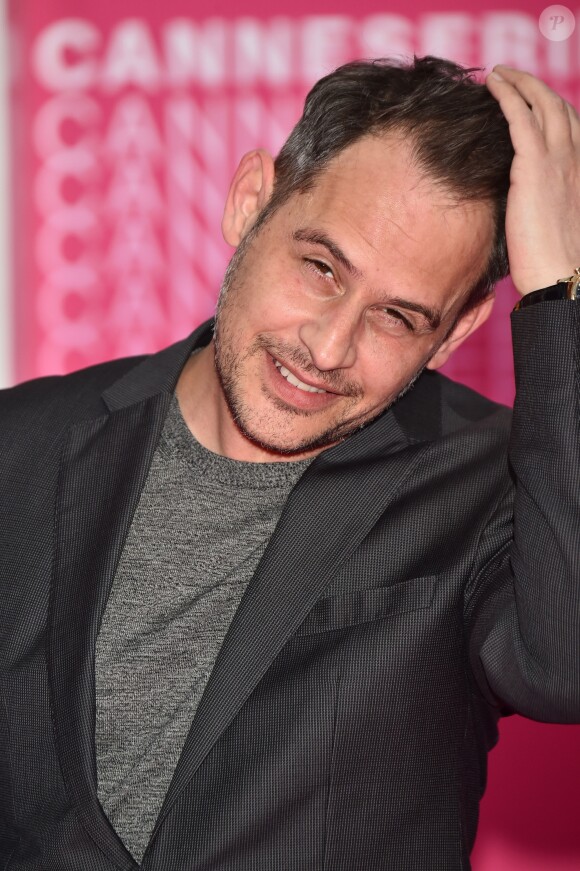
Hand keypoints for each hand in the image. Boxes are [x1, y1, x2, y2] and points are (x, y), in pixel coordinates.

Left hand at [486, 64, 579, 295]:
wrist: (559, 274)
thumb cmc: (553, 262)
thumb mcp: (554, 223)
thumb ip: (544, 201)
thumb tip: (523, 202)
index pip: (571, 125)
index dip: (551, 107)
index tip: (531, 101)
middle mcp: (577, 157)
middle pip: (558, 106)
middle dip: (534, 87)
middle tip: (510, 77)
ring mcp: (559, 158)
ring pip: (541, 102)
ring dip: (519, 82)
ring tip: (497, 73)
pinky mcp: (535, 166)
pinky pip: (520, 117)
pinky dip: (508, 95)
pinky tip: (493, 85)